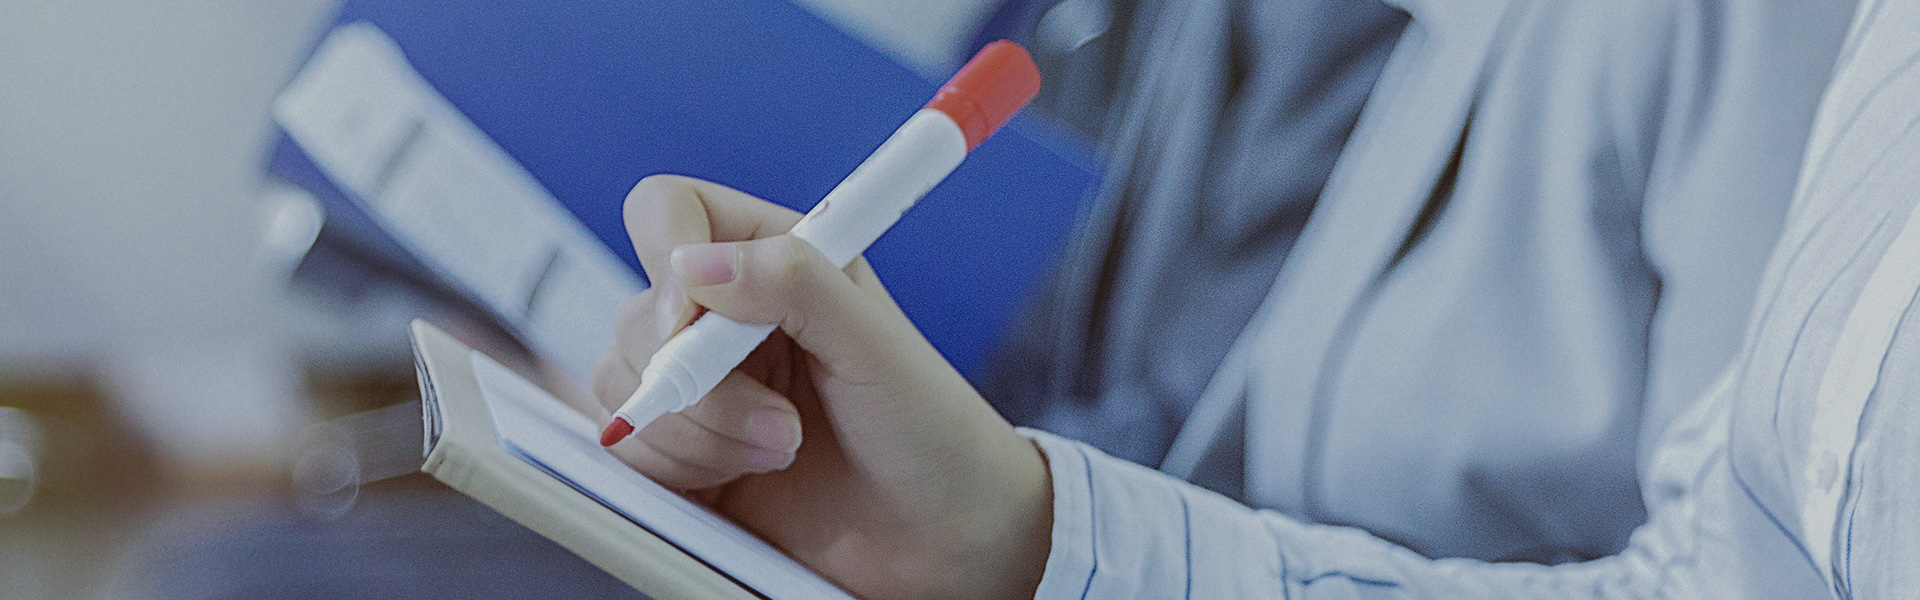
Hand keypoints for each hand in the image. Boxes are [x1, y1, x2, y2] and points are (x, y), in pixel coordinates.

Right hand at [590, 175, 1052, 598]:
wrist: (941, 532)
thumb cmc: (927, 426)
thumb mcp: (874, 341)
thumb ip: (794, 283)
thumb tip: (695, 266)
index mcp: (775, 259)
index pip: (669, 213)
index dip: (665, 259)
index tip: (691, 323)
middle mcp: (727, 317)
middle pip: (636, 315)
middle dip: (698, 382)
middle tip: (781, 423)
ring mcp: (700, 387)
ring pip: (619, 385)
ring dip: (697, 432)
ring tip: (781, 450)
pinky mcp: (683, 453)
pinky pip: (629, 448)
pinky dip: (677, 467)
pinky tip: (745, 476)